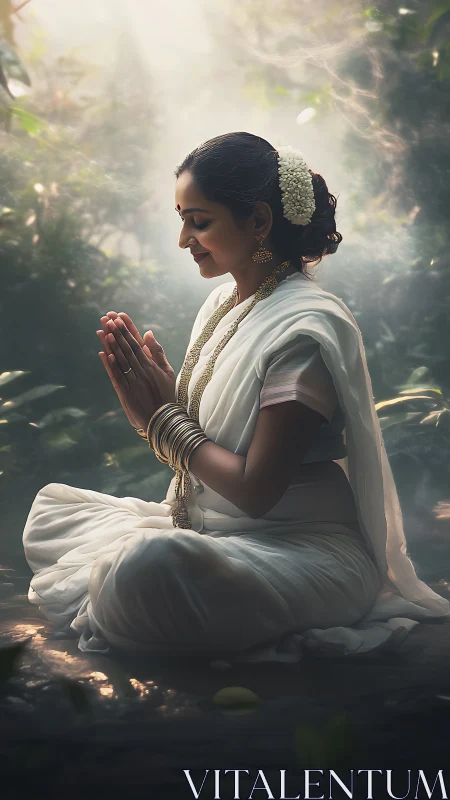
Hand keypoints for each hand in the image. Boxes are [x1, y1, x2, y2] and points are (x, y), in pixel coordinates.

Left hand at [97, 311, 176, 431]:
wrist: (163, 419)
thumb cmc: (166, 395)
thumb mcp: (167, 371)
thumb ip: (157, 352)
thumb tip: (149, 332)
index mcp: (151, 365)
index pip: (137, 343)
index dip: (127, 329)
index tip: (119, 317)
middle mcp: (142, 371)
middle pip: (127, 348)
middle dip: (117, 332)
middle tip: (108, 317)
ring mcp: (134, 382)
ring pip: (121, 360)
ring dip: (112, 345)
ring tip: (104, 330)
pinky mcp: (126, 393)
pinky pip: (118, 377)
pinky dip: (112, 365)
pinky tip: (105, 354)